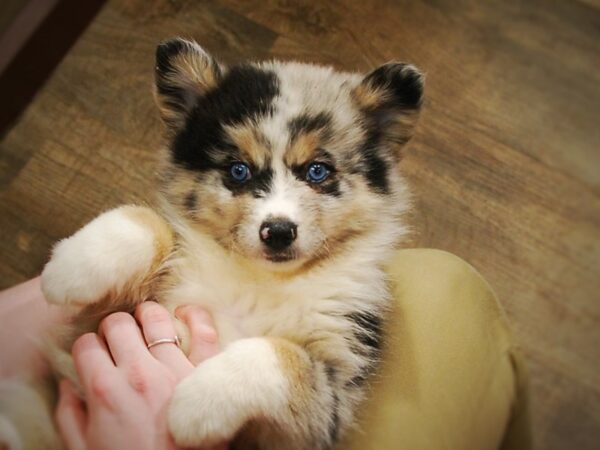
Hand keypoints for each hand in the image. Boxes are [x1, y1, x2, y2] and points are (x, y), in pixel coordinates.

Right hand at [55, 302, 226, 449]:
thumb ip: (70, 416)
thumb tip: (67, 384)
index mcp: (105, 391)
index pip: (85, 345)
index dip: (86, 347)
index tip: (93, 354)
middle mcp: (138, 373)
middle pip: (117, 324)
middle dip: (112, 327)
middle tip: (117, 339)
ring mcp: (174, 369)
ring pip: (155, 318)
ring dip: (146, 315)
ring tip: (145, 320)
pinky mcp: (204, 372)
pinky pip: (204, 331)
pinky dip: (195, 316)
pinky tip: (185, 314)